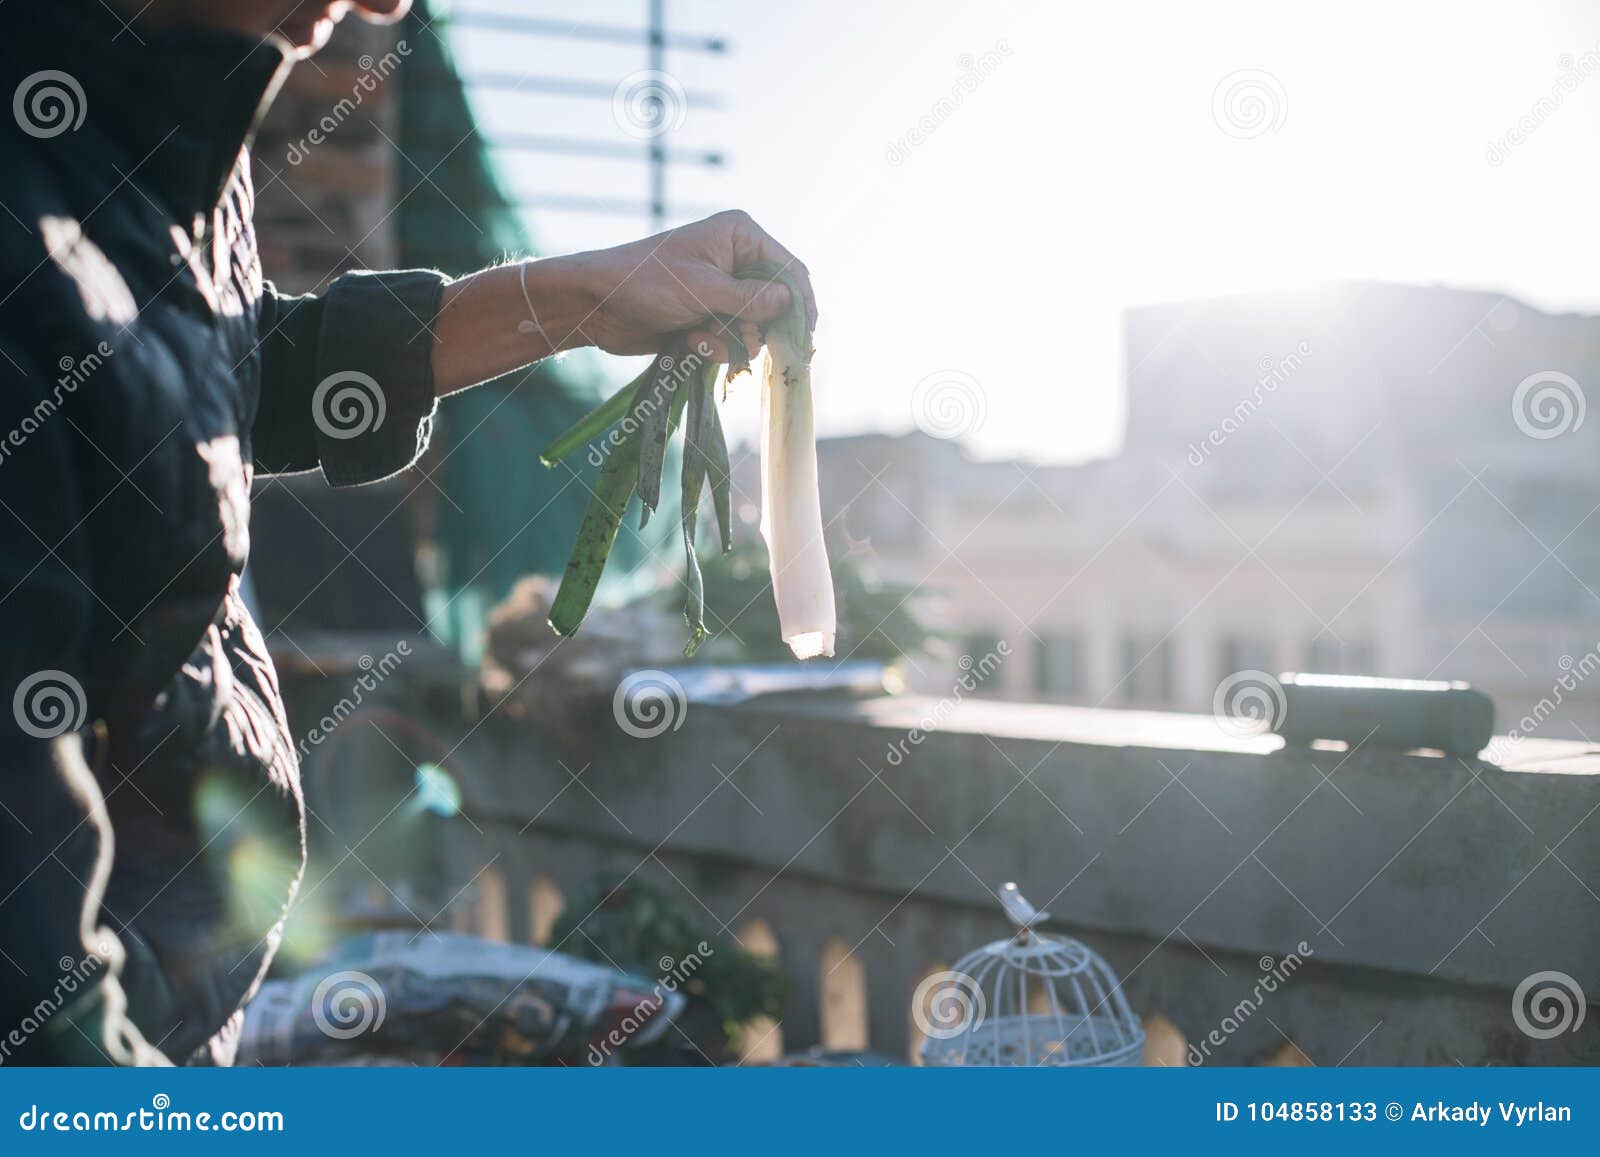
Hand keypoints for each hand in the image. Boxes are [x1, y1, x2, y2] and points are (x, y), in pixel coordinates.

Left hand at [557, 210, 816, 361]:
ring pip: (754, 328)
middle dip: (757, 328)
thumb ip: (751, 298)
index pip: (789, 268)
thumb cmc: (646, 282)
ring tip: (701, 339)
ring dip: (732, 342)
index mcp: (739, 236)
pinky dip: (715, 348)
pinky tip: (690, 343)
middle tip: (741, 341)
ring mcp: (722, 290)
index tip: (804, 334)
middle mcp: (736, 259)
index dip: (801, 302)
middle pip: (775, 303)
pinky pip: (732, 340)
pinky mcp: (708, 316)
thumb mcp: (703, 288)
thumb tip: (789, 303)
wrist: (598, 305)